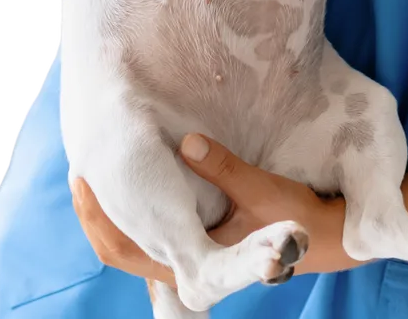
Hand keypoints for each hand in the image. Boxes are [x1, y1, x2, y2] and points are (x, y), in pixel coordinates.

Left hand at [71, 133, 365, 286]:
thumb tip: (184, 142)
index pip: (125, 245)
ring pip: (134, 245)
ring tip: (99, 176)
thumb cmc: (295, 218)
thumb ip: (221, 169)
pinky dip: (135, 216)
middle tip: (82, 171)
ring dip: (113, 215)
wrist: (325, 239)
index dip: (100, 213)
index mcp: (190, 260)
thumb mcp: (260, 190)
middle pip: (120, 248)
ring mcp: (189, 257)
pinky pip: (152, 237)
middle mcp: (182, 264)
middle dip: (97, 213)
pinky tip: (136, 188)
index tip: (86, 175)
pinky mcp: (199, 245)